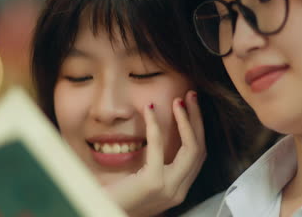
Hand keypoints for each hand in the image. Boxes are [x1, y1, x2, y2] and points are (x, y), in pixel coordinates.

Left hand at [105, 91, 206, 216]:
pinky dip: (156, 124)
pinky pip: (159, 146)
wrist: (101, 213)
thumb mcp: (145, 181)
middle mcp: (178, 190)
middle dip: (198, 120)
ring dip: (186, 120)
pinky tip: (149, 109)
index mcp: (178, 188)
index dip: (198, 130)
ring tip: (179, 100)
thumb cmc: (117, 198)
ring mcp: (169, 188)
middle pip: (200, 149)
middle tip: (191, 96)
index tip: (191, 108)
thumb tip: (161, 135)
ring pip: (191, 148)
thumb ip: (157, 165)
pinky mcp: (154, 182)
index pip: (198, 155)